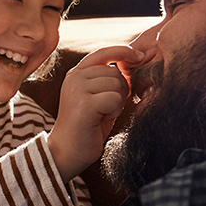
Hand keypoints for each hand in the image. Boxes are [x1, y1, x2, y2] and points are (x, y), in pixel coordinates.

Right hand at [47, 45, 142, 181]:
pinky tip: (101, 120)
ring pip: (117, 84)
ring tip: (102, 115)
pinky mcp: (84, 104)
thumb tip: (132, 63)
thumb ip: (108, 80)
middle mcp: (74, 77)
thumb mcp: (96, 98)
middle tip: (106, 109)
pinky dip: (114, 111)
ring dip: (117, 102)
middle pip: (115, 72)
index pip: (103, 52)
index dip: (123, 51)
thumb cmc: (86, 128)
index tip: (139, 56)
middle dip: (120, 90)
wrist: (66, 153)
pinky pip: (115, 98)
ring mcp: (77, 89)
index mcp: (76, 74)